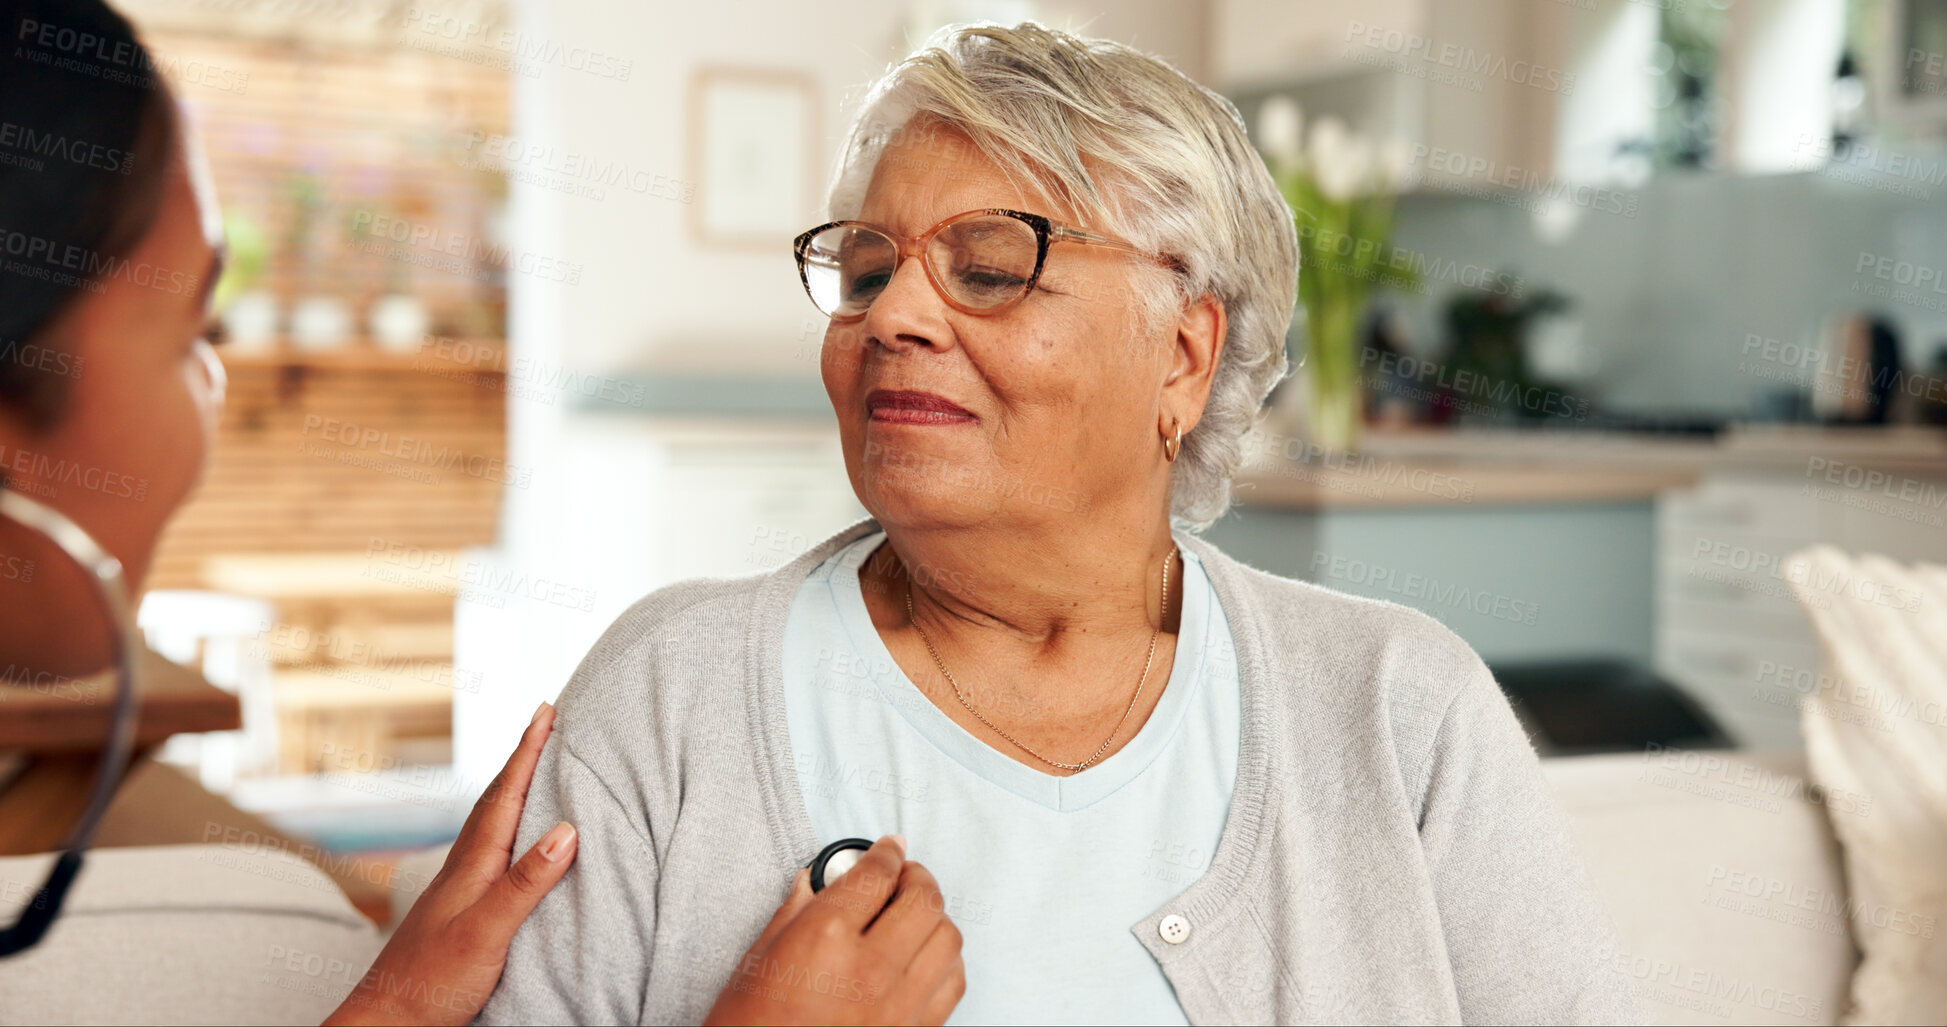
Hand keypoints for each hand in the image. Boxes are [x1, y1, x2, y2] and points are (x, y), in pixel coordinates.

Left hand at [323, 702, 576, 1025]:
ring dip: (515, 789)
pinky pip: (490, 851)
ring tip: (534, 767)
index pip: (506, 796)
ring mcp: (459, 888)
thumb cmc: (431, 981)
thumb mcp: (486, 931)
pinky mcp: (461, 910)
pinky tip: (513, 841)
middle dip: (523, 759)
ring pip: (491, 823)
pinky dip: (509, 828)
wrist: (388, 1021)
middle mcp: (464, 868)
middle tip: (544, 723)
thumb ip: (525, 883)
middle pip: (497, 800)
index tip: (546, 710)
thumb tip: (568, 828)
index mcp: (473, 865)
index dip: (528, 752)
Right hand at [703, 835, 965, 1025]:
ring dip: (935, 918)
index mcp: (825, 939)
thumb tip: (813, 881)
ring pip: (948, 939)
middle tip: (903, 874)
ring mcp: (898, 1007)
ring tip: (913, 915)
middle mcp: (870, 969)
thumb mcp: (757, 961)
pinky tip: (923, 957)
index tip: (889, 847)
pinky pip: (952, 984)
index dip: (886, 852)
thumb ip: (794, 912)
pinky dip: (945, 960)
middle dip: (917, 877)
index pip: (875, 874)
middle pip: (924, 900)